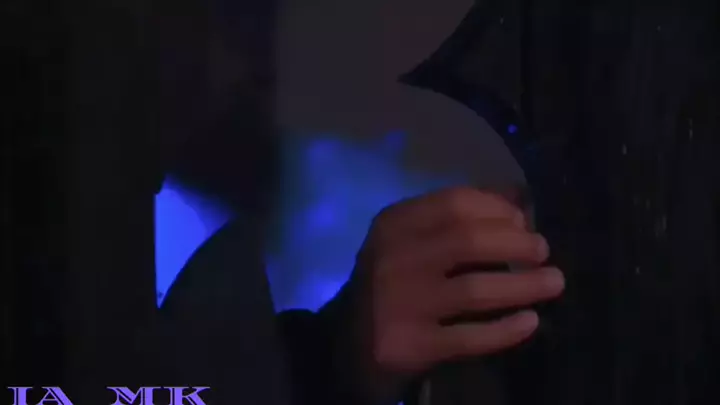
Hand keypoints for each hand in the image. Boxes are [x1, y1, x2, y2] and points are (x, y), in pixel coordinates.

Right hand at [324, 187, 564, 402]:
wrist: (346, 342)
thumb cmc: (390, 283)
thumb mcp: (409, 240)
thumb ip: (454, 216)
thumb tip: (516, 193)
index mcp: (393, 225)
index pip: (455, 202)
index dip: (499, 209)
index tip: (522, 221)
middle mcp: (394, 259)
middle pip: (469, 240)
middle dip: (518, 243)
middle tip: (543, 251)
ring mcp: (401, 303)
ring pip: (476, 289)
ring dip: (525, 285)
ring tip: (554, 282)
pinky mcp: (411, 344)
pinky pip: (470, 337)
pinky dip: (506, 329)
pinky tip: (530, 322)